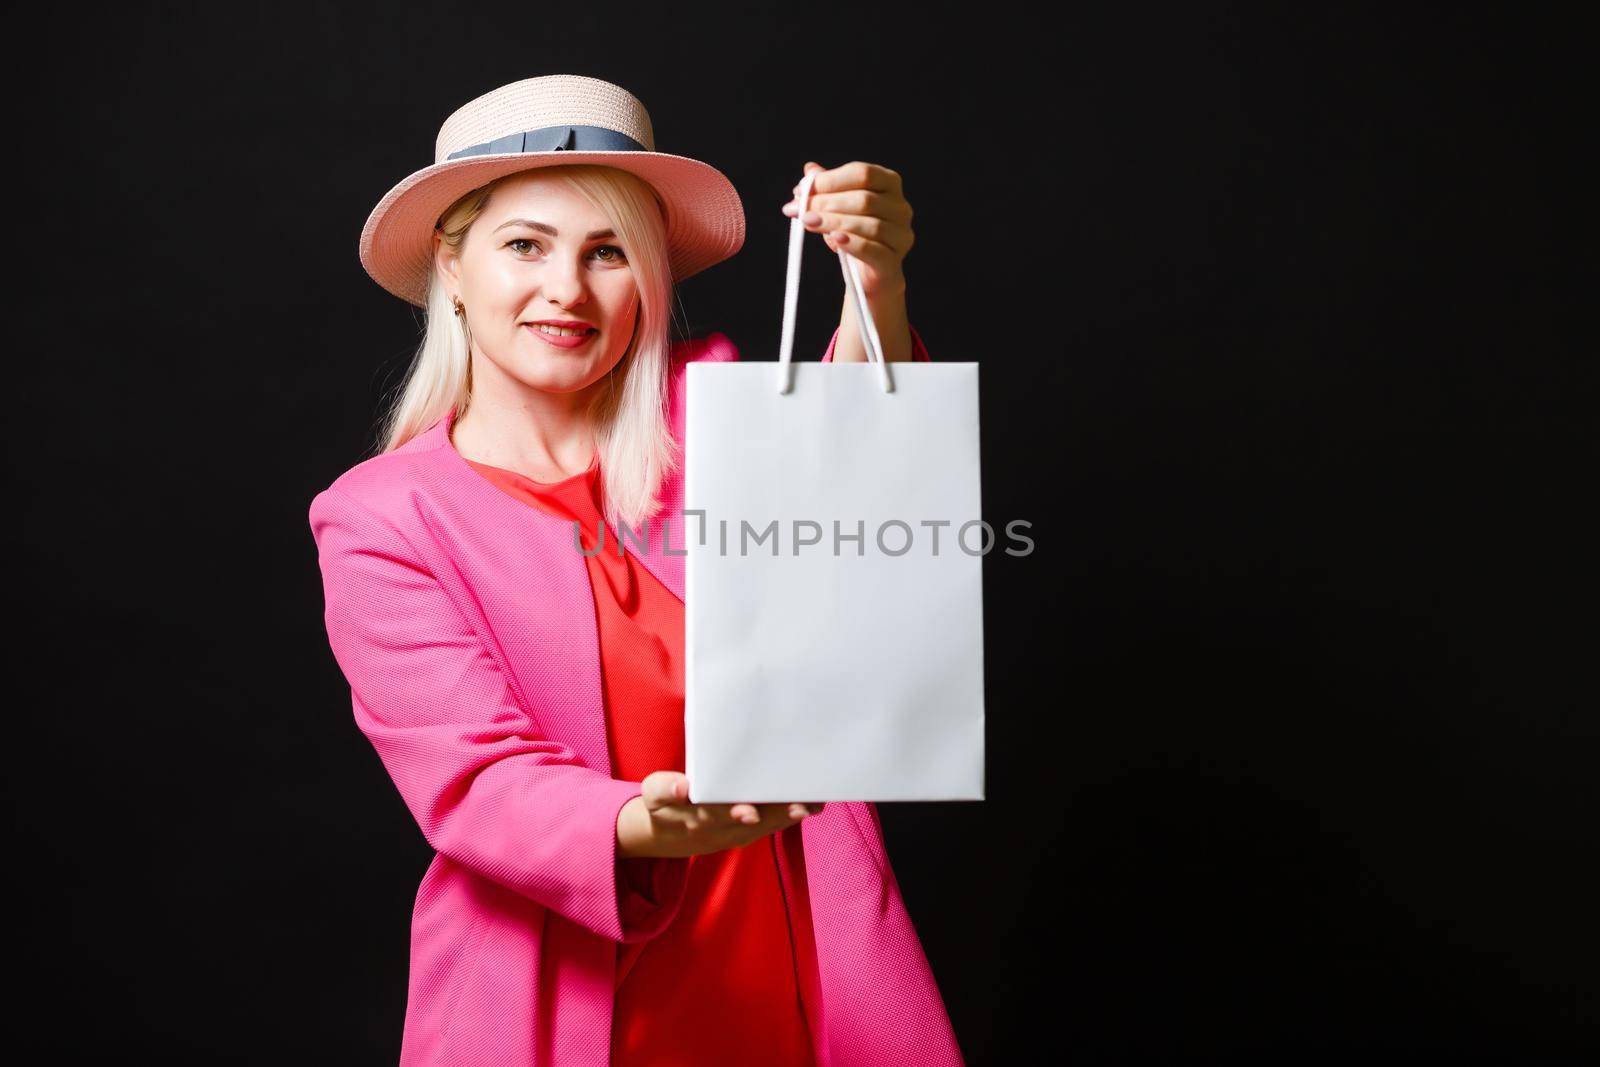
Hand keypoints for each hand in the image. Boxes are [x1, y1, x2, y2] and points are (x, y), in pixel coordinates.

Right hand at [616, 770, 825, 858]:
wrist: (666, 835)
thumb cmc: (663, 805)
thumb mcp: (653, 795)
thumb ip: (664, 788)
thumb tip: (682, 787)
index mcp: (696, 819)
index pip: (718, 816)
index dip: (734, 813)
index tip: (749, 812)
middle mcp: (722, 831)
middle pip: (753, 824)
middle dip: (777, 816)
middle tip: (799, 807)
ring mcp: (737, 834)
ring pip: (768, 826)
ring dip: (790, 816)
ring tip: (814, 804)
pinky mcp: (748, 832)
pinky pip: (773, 824)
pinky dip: (790, 815)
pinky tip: (812, 804)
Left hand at [782, 160, 914, 298]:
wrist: (869, 272)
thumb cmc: (855, 233)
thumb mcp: (838, 206)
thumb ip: (827, 188)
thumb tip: (809, 171)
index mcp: (889, 184)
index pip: (863, 173)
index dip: (831, 180)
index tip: (802, 189)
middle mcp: (900, 207)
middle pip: (864, 199)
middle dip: (827, 202)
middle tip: (800, 209)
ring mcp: (900, 234)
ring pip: (868, 224)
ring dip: (833, 222)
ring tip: (809, 222)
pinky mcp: (893, 260)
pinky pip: (871, 249)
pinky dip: (850, 243)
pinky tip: (833, 239)